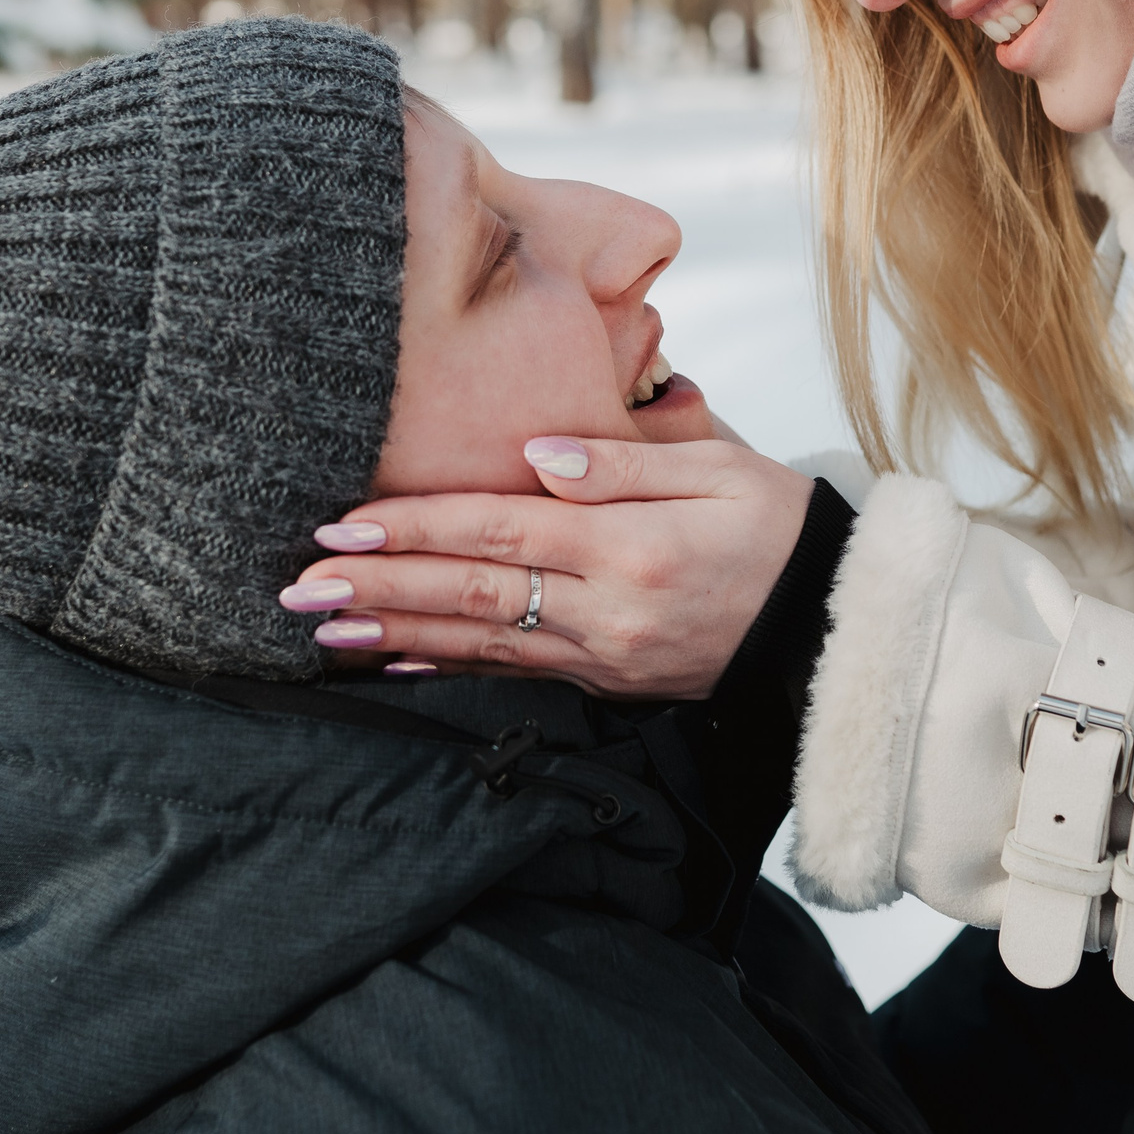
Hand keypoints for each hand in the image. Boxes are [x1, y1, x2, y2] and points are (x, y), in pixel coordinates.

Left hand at [283, 437, 814, 699]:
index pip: (500, 532)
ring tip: (323, 628)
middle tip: (300, 586)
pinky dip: (448, 667)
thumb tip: (537, 452)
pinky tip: (395, 664)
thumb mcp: (720, 470)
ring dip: (395, 635)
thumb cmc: (778, 527)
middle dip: (380, 588)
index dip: (417, 528)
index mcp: (631, 548)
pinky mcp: (607, 681)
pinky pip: (514, 673)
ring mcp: (604, 656)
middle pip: (473, 594)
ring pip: (481, 644)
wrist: (832, 622)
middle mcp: (608, 611)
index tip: (345, 524)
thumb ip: (625, 461)